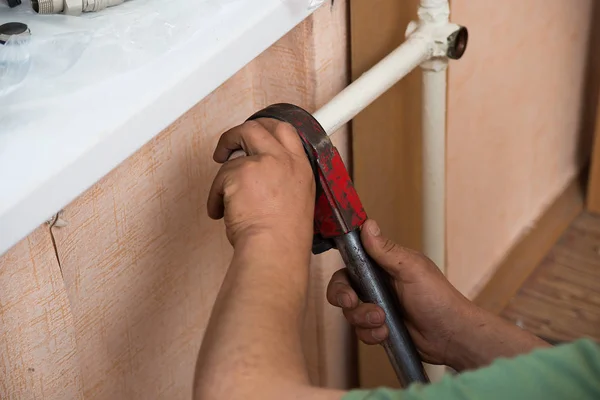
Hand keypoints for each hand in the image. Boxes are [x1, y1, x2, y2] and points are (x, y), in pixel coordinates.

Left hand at [207, 118, 314, 249]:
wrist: (275, 249)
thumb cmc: (283, 239)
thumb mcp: (295, 202)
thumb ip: (281, 182)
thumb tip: (259, 178)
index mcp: (301, 168)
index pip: (287, 132)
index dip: (268, 128)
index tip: (257, 134)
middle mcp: (284, 160)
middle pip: (260, 127)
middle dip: (239, 131)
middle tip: (229, 145)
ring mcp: (263, 163)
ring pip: (235, 149)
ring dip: (223, 169)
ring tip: (222, 193)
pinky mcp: (240, 172)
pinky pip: (220, 178)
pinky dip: (216, 196)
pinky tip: (222, 212)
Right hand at [326, 219, 480, 367]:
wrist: (451, 335)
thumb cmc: (439, 297)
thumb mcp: (412, 269)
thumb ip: (386, 250)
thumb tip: (368, 224)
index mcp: (382, 264)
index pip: (350, 261)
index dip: (341, 272)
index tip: (344, 284)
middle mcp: (376, 284)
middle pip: (342, 287)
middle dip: (343, 297)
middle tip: (352, 302)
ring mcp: (377, 306)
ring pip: (350, 312)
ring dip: (363, 318)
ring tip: (383, 321)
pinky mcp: (379, 326)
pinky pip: (361, 331)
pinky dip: (371, 333)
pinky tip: (386, 332)